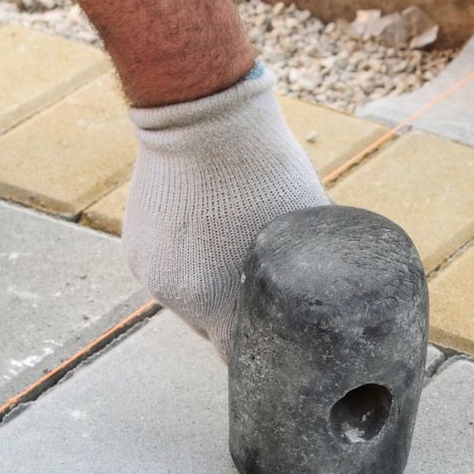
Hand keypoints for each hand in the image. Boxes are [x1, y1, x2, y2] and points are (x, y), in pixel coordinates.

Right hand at [123, 65, 328, 353]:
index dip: (260, 351)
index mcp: (216, 303)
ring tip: (230, 248)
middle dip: (235, 317)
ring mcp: (150, 272)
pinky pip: (166, 270)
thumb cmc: (263, 167)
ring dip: (208, 286)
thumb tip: (338, 289)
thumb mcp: (303, 223)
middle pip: (210, 329)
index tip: (276, 342)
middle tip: (263, 288)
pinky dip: (185, 260)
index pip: (236, 357)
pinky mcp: (135, 248)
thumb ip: (311, 269)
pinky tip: (204, 230)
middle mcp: (176, 297)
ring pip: (187, 299)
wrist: (200, 116)